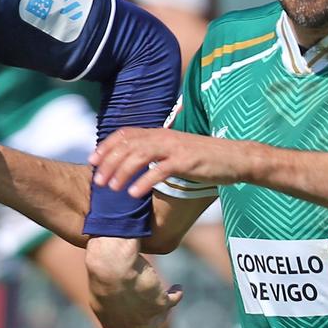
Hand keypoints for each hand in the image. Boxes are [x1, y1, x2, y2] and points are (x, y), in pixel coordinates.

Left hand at [87, 240, 181, 327]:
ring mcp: (147, 318)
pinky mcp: (161, 305)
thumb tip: (127, 308)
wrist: (113, 268)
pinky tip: (177, 288)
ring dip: (164, 302)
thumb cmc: (103, 277)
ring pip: (162, 313)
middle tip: (150, 299)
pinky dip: (176, 294)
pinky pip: (173, 300)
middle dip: (150, 313)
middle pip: (150, 326)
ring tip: (166, 290)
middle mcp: (132, 327)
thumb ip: (114, 308)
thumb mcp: (101, 296)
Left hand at [92, 127, 252, 199]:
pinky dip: (144, 181)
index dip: (106, 146)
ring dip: (121, 172)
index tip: (92, 161)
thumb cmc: (205, 158)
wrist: (235, 157)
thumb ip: (157, 153)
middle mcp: (164, 137)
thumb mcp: (176, 150)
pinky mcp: (186, 161)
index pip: (125, 134)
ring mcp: (174, 148)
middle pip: (128, 146)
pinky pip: (159, 170)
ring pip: (139, 156)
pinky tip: (133, 194)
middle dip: (108, 163)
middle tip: (97, 182)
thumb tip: (136, 164)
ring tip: (111, 189)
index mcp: (160, 133)